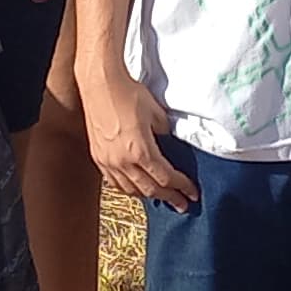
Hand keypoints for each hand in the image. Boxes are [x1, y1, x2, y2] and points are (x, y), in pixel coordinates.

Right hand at [85, 63, 199, 210]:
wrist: (101, 85)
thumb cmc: (129, 94)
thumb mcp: (157, 113)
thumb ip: (165, 133)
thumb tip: (169, 143)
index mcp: (141, 151)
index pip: (166, 178)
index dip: (182, 187)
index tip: (192, 193)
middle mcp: (123, 162)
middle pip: (150, 189)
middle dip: (169, 198)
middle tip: (182, 205)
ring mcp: (108, 161)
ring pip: (131, 190)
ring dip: (148, 196)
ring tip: (161, 197)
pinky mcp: (98, 157)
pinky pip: (114, 182)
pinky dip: (127, 189)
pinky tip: (134, 188)